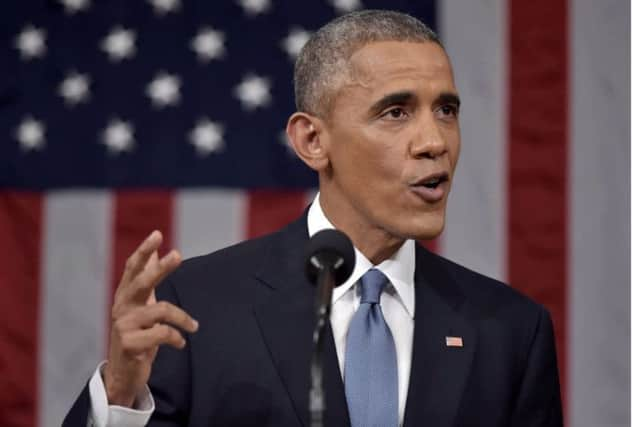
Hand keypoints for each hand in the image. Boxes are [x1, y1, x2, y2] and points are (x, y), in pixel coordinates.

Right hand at [103, 230, 197, 406]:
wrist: (123, 373)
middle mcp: (121, 308)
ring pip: (160, 310)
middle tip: (178, 254)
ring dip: (183, 318)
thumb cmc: (136, 335)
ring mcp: (123, 326)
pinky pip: (162, 333)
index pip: (132, 269)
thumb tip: (154, 251)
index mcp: (124, 296)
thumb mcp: (141, 305)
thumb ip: (146, 279)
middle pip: (142, 282)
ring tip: (194, 326)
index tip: (158, 234)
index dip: (144, 251)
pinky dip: (177, 337)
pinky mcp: (130, 344)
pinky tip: (181, 343)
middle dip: (160, 268)